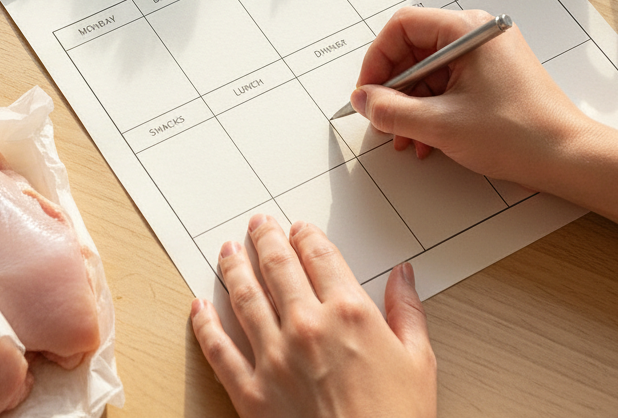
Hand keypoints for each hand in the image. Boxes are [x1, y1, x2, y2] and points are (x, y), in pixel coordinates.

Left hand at [190, 214, 435, 417]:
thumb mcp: (418, 363)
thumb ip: (407, 311)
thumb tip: (403, 274)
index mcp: (350, 312)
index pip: (319, 255)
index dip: (305, 236)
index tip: (298, 229)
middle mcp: (307, 325)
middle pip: (277, 266)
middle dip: (265, 239)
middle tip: (258, 225)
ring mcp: (274, 357)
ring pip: (244, 297)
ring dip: (233, 268)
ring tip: (228, 251)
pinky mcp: (251, 392)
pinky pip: (219, 349)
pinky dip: (205, 324)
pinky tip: (199, 307)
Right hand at [353, 7, 590, 185]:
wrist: (570, 159)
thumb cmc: (520, 134)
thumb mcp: (440, 125)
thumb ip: (391, 110)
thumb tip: (363, 100)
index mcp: (466, 30)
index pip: (402, 27)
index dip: (377, 60)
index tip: (368, 91)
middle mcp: (477, 34)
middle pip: (414, 49)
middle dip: (394, 88)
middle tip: (382, 117)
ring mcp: (487, 54)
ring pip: (429, 70)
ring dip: (411, 104)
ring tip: (405, 138)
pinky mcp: (493, 74)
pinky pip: (449, 83)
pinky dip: (432, 108)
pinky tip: (426, 138)